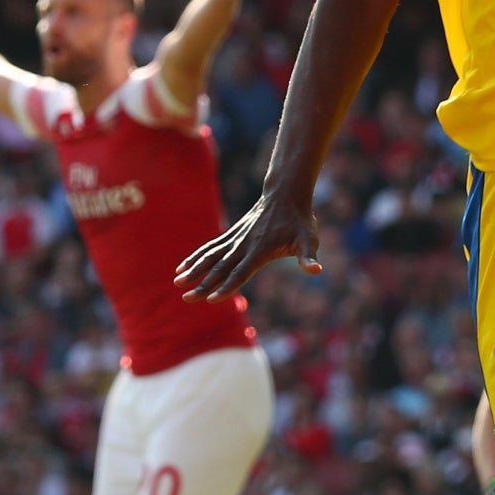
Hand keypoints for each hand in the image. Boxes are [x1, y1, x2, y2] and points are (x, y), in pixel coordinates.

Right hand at [174, 189, 322, 299]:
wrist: (286, 195)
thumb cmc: (300, 221)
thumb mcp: (309, 239)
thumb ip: (308, 257)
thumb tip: (316, 270)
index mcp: (260, 251)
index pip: (240, 273)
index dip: (226, 287)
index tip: (211, 299)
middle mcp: (244, 245)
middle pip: (220, 268)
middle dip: (202, 284)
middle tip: (186, 298)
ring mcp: (236, 239)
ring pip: (210, 257)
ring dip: (193, 270)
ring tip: (177, 282)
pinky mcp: (232, 234)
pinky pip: (211, 247)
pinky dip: (196, 256)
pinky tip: (182, 266)